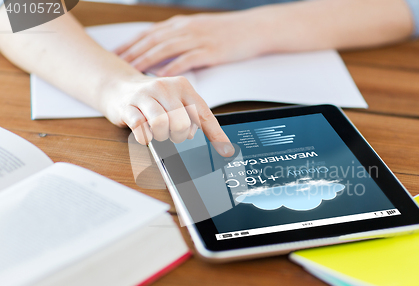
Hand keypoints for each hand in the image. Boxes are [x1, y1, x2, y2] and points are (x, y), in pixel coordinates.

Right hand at [102, 74, 234, 156]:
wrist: (119, 87)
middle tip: (173, 134)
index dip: (215, 135)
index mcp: (182, 86)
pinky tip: (146, 133)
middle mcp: (164, 87)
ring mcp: (144, 96)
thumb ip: (196, 118)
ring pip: (161, 123)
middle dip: (179, 135)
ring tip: (159, 133)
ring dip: (162, 136)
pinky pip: (140, 127)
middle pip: (182, 122)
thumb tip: (221, 145)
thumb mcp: (177, 101)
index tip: (225, 151)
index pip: (203, 114)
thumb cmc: (155, 99)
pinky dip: (145, 137)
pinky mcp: (127, 106)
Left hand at [115, 12, 267, 75]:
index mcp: (180, 25)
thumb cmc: (226, 32)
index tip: (115, 54)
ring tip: (132, 71)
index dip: (130, 43)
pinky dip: (173, 67)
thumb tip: (161, 53)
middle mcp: (185, 29)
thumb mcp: (198, 30)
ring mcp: (198, 39)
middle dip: (132, 52)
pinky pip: (187, 59)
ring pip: (165, 48)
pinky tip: (162, 76)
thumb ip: (179, 38)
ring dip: (147, 60)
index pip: (149, 33)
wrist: (253, 28)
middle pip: (152, 40)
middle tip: (115, 65)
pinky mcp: (210, 50)